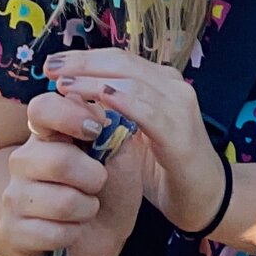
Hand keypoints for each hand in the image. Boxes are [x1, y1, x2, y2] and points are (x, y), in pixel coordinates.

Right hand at [3, 93, 135, 255]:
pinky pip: (52, 233)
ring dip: (87, 209)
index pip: (42, 107)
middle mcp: (23, 160)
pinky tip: (70, 231)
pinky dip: (73, 234)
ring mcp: (13, 196)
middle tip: (98, 184)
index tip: (96, 131)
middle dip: (94, 178)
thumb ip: (111, 129)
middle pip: (59, 161)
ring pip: (61, 202)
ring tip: (85, 209)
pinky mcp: (10, 231)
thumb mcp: (122, 156)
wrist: (106, 237)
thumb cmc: (113, 189)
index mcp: (48, 133)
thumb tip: (91, 104)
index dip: (70, 116)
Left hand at [44, 50, 225, 234]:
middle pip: (122, 62)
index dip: (85, 58)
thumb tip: (72, 99)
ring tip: (63, 84)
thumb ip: (112, 116)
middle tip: (50, 67)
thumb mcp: (134, 137)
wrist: (205, 197)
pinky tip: (97, 102)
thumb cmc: (165, 168)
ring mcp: (179, 106)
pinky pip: (147, 110)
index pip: (119, 59)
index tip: (53, 63)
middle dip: (83, 63)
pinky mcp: (179, 132)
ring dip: (93, 81)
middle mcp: (173, 86)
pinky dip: (120, 102)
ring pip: (131, 81)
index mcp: (161, 83)